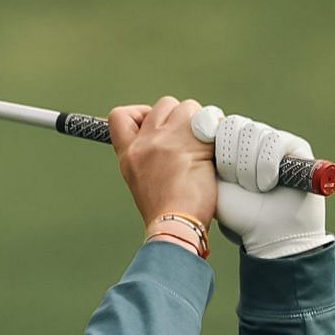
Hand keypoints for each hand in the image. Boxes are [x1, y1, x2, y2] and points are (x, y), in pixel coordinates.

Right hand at [108, 97, 217, 230]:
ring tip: (202, 152)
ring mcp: (167, 141)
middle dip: (180, 118)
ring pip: (188, 107)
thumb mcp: (145, 182)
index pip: (120, 116)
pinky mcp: (191, 142)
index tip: (155, 124)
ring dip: (199, 124)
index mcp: (129, 155)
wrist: (177, 229)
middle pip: (164, 105)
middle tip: (188, 144)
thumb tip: (171, 136)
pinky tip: (212, 154)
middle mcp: (144, 143)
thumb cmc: (168, 214)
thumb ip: (151, 156)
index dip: (140, 113)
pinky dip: (213, 134)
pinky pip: (207, 122)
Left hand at [192, 108, 332, 260]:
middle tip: (238, 185)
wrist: (268, 235)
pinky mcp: (295, 145)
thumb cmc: (238, 214)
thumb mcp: (211, 183)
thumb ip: (203, 154)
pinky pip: (273, 141)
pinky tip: (269, 184)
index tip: (207, 144)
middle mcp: (250, 138)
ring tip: (256, 189)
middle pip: (232, 125)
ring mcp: (272, 140)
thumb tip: (202, 124)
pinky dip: (266, 167)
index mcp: (228, 145)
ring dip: (248, 170)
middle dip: (230, 161)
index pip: (215, 121)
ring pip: (252, 133)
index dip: (210, 129)